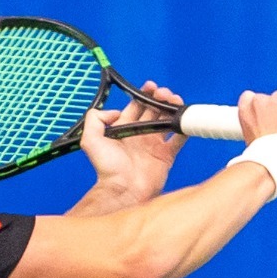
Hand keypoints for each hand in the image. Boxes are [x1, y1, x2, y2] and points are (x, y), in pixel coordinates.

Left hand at [78, 81, 187, 207]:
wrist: (123, 190)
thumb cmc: (107, 169)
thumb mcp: (90, 139)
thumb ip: (95, 119)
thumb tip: (114, 111)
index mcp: (124, 129)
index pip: (136, 106)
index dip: (144, 94)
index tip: (151, 86)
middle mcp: (140, 135)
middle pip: (154, 110)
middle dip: (161, 99)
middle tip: (165, 94)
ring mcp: (154, 145)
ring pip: (167, 121)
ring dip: (173, 109)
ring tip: (176, 102)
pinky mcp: (166, 156)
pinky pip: (179, 139)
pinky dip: (184, 129)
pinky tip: (185, 120)